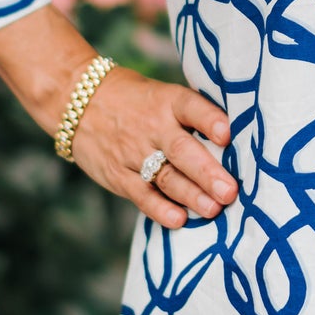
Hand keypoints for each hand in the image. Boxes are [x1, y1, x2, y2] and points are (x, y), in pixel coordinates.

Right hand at [0, 3, 236, 227]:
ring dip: (191, 195)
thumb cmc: (136, 100)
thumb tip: (238, 140)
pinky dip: (159, 208)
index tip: (228, 134)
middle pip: (182, 150)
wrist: (77, 100)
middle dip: (207, 172)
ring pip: (165, 176)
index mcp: (168, 101)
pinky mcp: (118, 174)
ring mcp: (133, 152)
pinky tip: (179, 220)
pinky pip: (141, 194)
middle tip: (230, 191)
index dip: (210, 120)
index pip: (191, 108)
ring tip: (214, 209)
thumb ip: (193, 116)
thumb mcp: (162, 94)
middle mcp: (152, 126)